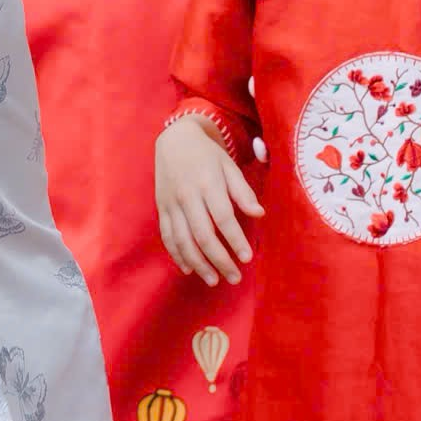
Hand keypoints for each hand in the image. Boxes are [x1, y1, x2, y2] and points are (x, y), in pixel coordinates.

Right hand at [155, 115, 262, 285]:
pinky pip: (167, 236)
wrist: (174, 140)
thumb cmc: (208, 156)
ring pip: (183, 240)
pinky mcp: (162, 209)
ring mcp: (171, 204)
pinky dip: (177, 254)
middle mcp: (188, 196)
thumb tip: (259, 214)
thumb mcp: (229, 166)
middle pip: (203, 235)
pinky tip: (189, 269)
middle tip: (234, 277)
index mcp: (208, 184)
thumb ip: (242, 191)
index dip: (235, 240)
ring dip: (198, 263)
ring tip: (213, 280)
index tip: (247, 258)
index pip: (223, 218)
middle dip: (219, 259)